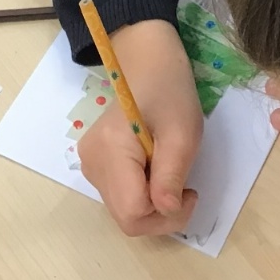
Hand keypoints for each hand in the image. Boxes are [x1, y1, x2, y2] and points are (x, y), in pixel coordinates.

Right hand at [77, 19, 203, 237]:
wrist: (146, 62)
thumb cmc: (169, 90)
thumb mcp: (182, 132)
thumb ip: (172, 175)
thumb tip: (165, 211)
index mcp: (110, 151)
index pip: (132, 213)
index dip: (165, 216)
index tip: (190, 192)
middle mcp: (91, 163)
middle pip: (126, 217)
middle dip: (160, 213)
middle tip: (185, 187)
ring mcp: (90, 164)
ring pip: (124, 210)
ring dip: (153, 203)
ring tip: (169, 169)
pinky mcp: (94, 163)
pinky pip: (121, 195)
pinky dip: (143, 193)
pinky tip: (155, 167)